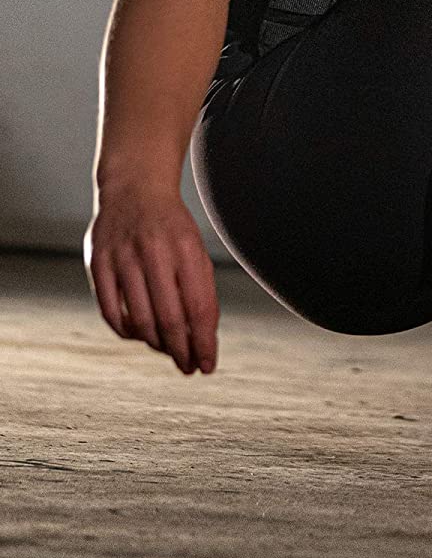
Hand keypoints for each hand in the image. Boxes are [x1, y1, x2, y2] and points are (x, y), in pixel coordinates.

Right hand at [83, 186, 219, 374]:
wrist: (135, 189)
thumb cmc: (172, 228)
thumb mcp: (195, 250)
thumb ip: (200, 289)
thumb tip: (203, 338)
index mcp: (186, 249)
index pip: (198, 308)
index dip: (203, 342)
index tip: (208, 365)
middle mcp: (154, 254)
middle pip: (169, 319)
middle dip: (182, 351)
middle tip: (189, 368)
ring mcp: (122, 259)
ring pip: (140, 321)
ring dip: (156, 345)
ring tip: (168, 351)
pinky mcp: (97, 265)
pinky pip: (111, 313)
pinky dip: (126, 332)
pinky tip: (139, 336)